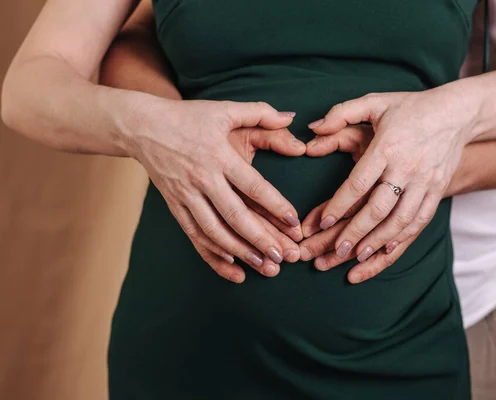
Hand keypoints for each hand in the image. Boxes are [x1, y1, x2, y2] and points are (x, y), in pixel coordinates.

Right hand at [126, 98, 305, 282]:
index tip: (294, 223)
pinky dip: (211, 252)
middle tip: (283, 257)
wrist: (142, 126)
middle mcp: (203, 178)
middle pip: (235, 215)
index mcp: (219, 155)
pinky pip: (193, 234)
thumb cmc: (188, 116)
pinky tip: (230, 265)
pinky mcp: (174, 205)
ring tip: (262, 266)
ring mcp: (186, 194)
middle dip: (260, 239)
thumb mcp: (224, 109)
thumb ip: (259, 112)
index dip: (275, 205)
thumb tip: (291, 117)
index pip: (253, 185)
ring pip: (214, 230)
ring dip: (239, 251)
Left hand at [305, 90, 473, 282]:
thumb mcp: (374, 101)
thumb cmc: (409, 107)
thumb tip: (313, 128)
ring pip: (400, 220)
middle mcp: (407, 167)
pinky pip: (420, 221)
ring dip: (378, 242)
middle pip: (379, 208)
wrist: (457, 112)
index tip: (323, 222)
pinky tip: (386, 252)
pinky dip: (403, 239)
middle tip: (336, 250)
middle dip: (356, 233)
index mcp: (387, 146)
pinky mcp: (438, 191)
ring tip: (357, 257)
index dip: (339, 205)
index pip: (359, 183)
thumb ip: (341, 113)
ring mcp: (425, 182)